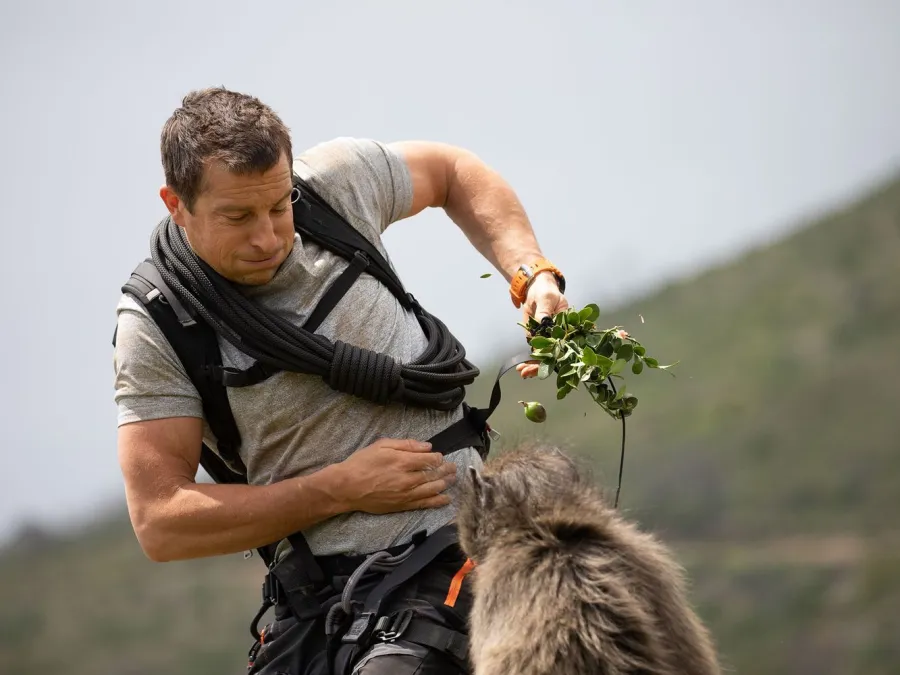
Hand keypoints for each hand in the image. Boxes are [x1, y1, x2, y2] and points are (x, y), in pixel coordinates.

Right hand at [336, 438, 457, 513]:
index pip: (429, 460)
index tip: (440, 456)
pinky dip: (437, 501)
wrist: (347, 487)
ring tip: (452, 479)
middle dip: (446, 470)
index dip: (438, 458)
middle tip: (454, 467)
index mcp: (403, 461)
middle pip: (434, 474)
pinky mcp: (402, 506)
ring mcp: (406, 494)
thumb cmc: (362, 463)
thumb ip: (406, 444)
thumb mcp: (382, 445)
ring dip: (445, 484)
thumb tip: (427, 446)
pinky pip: (424, 504)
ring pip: (432, 489)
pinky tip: (446, 499)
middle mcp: (407, 479)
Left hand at [517, 272, 568, 378]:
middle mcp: (558, 335)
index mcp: (567, 326)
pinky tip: (522, 367)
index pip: (564, 344)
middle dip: (541, 366)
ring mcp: (547, 337)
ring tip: (523, 372)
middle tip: (528, 372)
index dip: (555, 355)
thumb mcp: (547, 298)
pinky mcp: (536, 336)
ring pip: (543, 355)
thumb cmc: (546, 291)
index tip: (545, 364)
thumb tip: (543, 321)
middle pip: (553, 354)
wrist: (536, 288)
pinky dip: (528, 360)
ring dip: (533, 366)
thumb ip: (545, 310)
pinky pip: (534, 350)